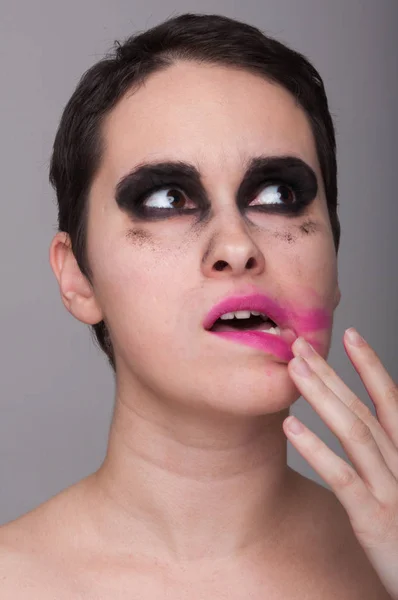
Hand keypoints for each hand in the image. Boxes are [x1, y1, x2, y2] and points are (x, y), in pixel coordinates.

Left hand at [283, 328, 397, 598]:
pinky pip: (343, 477)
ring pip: (355, 431)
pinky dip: (317, 448)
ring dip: (322, 396)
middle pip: (363, 407)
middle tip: (301, 344)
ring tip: (294, 370)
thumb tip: (368, 416)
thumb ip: (387, 450)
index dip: (370, 365)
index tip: (350, 334)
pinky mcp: (375, 518)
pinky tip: (290, 426)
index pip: (389, 400)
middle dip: (331, 373)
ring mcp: (390, 489)